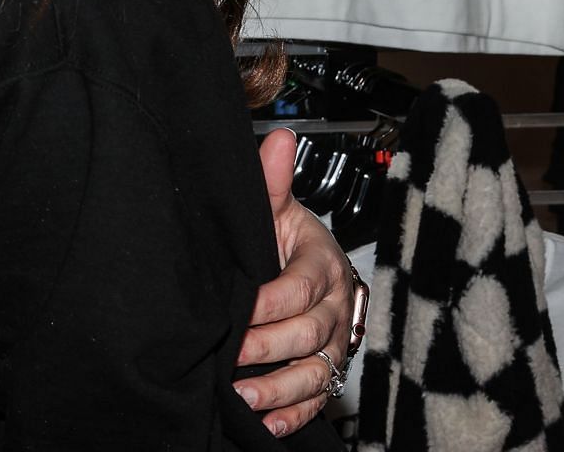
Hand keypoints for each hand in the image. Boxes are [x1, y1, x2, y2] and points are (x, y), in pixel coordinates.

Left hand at [232, 129, 356, 435]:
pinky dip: (293, 414)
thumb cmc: (287, 238)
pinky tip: (266, 423)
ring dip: (279, 389)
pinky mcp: (326, 369)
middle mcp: (333, 307)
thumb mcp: (275, 209)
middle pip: (307, 334)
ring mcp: (333, 342)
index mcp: (321, 265)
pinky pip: (317, 398)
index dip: (267, 305)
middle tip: (230, 357)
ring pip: (315, 372)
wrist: (309, 264)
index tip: (236, 314)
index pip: (298, 289)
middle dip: (267, 348)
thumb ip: (271, 182)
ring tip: (244, 397)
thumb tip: (277, 139)